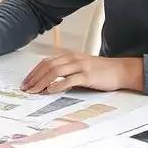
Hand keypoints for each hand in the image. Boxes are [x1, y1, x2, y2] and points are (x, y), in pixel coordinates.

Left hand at [20, 52, 143, 93]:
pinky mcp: (88, 76)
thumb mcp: (80, 67)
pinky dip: (58, 85)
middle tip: (26, 88)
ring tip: (34, 91)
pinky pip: (69, 79)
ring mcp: (80, 66)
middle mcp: (73, 58)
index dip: (34, 72)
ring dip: (42, 82)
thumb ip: (66, 71)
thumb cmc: (100, 71)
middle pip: (47, 66)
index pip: (46, 62)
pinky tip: (50, 91)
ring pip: (55, 71)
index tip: (26, 82)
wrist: (121, 70)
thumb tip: (48, 82)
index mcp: (69, 56)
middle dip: (34, 78)